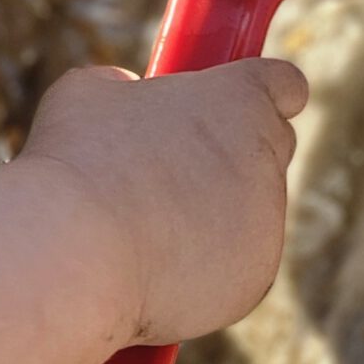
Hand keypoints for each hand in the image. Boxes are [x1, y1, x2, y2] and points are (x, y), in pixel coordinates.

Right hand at [21, 57, 307, 346]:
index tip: (234, 105)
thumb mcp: (88, 94)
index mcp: (242, 99)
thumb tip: (125, 90)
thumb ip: (123, 85)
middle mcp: (267, 159)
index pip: (285, 85)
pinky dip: (202, 267)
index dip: (261, 94)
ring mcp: (267, 223)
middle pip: (272, 148)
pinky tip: (150, 266)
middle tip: (173, 166)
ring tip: (141, 224)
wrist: (77, 253)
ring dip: (210, 215)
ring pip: (249, 213)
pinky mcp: (254, 278)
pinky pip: (234, 267)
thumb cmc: (78, 163)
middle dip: (233, 154)